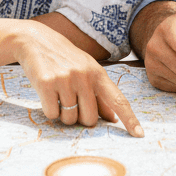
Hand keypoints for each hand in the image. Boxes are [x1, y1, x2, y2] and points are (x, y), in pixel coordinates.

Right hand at [14, 23, 143, 136]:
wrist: (36, 40)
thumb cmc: (64, 59)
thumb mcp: (85, 70)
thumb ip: (99, 94)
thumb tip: (112, 118)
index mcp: (98, 73)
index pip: (118, 100)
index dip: (130, 119)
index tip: (140, 135)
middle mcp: (84, 76)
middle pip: (90, 118)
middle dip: (81, 117)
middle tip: (71, 101)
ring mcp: (65, 80)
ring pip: (70, 119)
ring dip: (63, 115)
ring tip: (58, 95)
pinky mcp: (46, 84)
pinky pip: (52, 115)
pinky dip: (49, 111)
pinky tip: (47, 94)